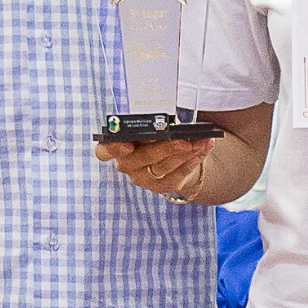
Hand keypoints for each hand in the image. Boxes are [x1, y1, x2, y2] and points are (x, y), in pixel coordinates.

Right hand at [95, 134, 220, 200]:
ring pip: (163, 165)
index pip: (104, 151)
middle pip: (143, 157)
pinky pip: (178, 174)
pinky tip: (203, 148)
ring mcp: (143, 178)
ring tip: (201, 140)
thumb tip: (172, 120)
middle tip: (184, 139)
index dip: (113, 148)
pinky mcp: (161, 187)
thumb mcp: (153, 127)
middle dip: (165, 147)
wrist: (174, 157)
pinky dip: (193, 160)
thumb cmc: (158, 136)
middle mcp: (127, 165)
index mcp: (118, 146)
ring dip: (185, 152)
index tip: (126, 144)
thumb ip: (154, 124)